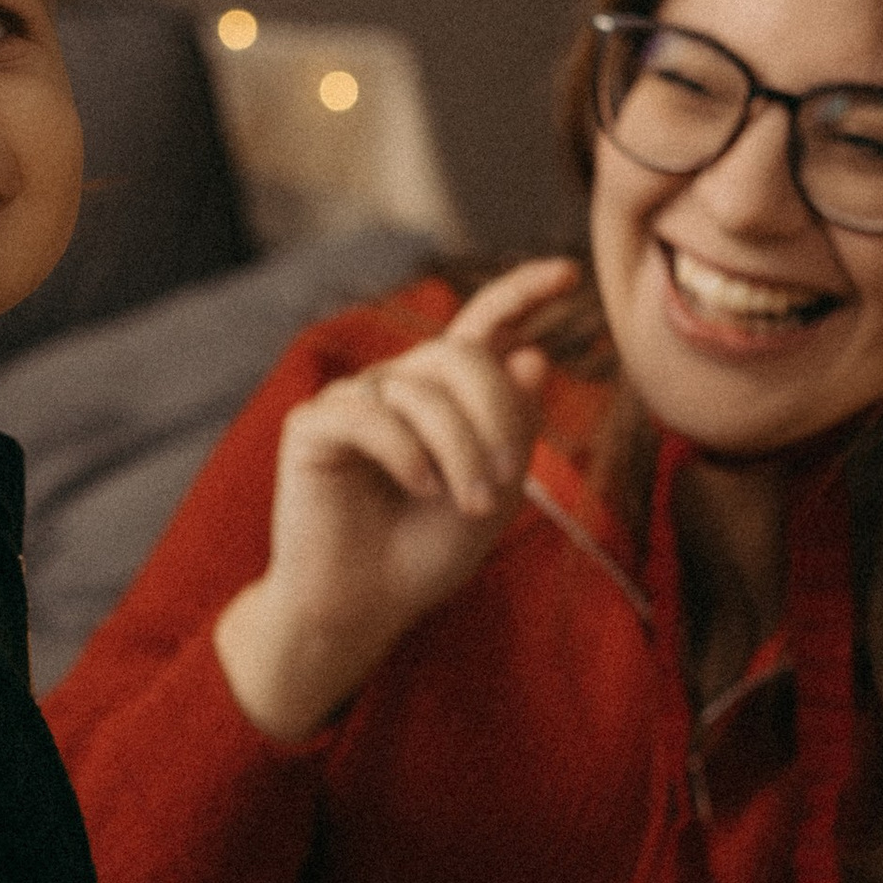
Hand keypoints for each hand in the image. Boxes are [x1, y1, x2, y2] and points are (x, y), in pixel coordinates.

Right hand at [213, 258, 579, 741]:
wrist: (364, 607)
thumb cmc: (426, 553)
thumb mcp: (494, 492)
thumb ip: (514, 428)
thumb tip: (533, 355)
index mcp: (445, 395)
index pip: (483, 325)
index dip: (523, 292)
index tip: (570, 275)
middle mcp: (399, 385)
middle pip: (461, 356)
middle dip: (495, 414)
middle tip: (506, 479)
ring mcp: (354, 400)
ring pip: (421, 391)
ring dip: (459, 449)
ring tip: (469, 505)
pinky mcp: (313, 426)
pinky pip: (369, 414)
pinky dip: (406, 451)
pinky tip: (420, 487)